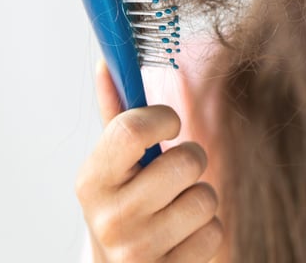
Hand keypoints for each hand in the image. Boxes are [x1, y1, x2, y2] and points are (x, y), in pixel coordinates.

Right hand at [76, 61, 222, 261]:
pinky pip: (214, 233)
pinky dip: (206, 231)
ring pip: (206, 197)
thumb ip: (116, 114)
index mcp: (91, 180)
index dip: (162, 118)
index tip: (169, 122)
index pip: (130, 129)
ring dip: (201, 196)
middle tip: (176, 171)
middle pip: (185, 161)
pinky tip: (183, 236)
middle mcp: (109, 218)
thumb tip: (108, 61)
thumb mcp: (113, 164)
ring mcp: (137, 251)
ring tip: (178, 206)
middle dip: (191, 158)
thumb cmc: (124, 203)